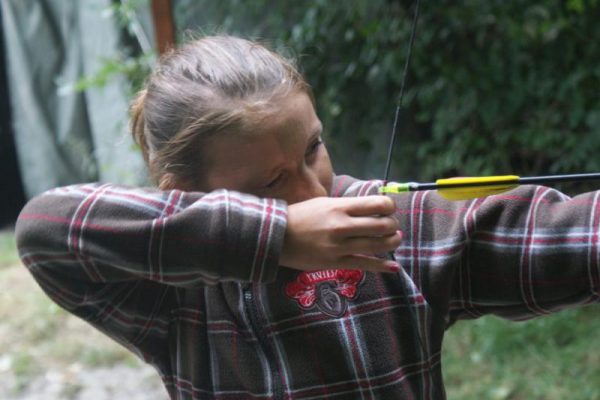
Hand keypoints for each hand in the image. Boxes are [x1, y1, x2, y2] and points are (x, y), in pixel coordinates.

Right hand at [280, 196, 402, 272]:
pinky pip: (365, 264)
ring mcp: (339, 246)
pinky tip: (393, 266)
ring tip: (394, 239)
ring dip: (392, 242)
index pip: (378, 204)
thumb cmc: (300, 216)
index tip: (389, 209)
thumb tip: (372, 207)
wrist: (276, 237)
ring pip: (378, 245)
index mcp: (339, 207)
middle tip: (392, 226)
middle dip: (393, 225)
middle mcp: (342, 226)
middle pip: (382, 225)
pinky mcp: (336, 263)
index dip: (390, 207)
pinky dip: (383, 266)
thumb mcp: (323, 202)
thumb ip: (347, 206)